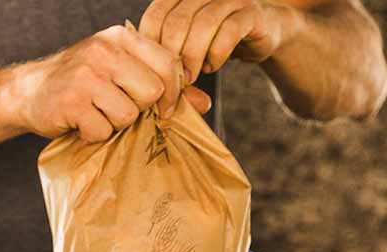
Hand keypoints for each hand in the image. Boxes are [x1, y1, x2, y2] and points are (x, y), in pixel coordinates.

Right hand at [15, 25, 212, 142]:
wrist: (25, 92)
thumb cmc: (78, 84)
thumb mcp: (118, 72)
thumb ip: (159, 83)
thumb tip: (203, 104)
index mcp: (120, 38)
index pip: (167, 63)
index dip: (173, 92)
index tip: (163, 108)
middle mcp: (104, 51)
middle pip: (152, 92)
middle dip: (139, 108)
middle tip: (116, 109)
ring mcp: (85, 76)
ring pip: (129, 114)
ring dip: (114, 124)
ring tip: (96, 114)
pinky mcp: (71, 102)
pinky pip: (102, 130)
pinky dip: (93, 134)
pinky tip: (80, 122)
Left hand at [140, 0, 289, 82]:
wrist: (261, 33)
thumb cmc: (212, 42)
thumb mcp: (183, 47)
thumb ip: (164, 57)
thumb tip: (143, 85)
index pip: (154, 16)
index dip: (150, 48)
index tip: (153, 72)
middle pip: (177, 21)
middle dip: (172, 57)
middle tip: (172, 81)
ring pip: (202, 25)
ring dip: (193, 57)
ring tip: (191, 77)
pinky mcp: (251, 13)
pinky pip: (229, 32)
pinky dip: (216, 54)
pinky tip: (211, 67)